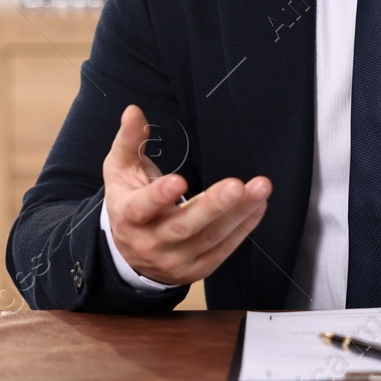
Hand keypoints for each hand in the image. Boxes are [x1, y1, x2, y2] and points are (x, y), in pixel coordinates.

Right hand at [103, 104, 271, 285]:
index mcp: (129, 216)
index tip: (179, 181)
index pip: (142, 208)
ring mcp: (176, 259)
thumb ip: (129, 141)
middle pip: (183, 227)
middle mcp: (151, 243)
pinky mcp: (198, 268)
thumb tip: (133, 112)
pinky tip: (257, 206)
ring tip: (259, 189)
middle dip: (212, 206)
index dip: (159, 196)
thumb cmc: (128, 202)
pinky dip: (243, 227)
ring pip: (210, 237)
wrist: (131, 255)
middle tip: (235, 185)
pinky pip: (224, 249)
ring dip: (238, 213)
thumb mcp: (120, 170)